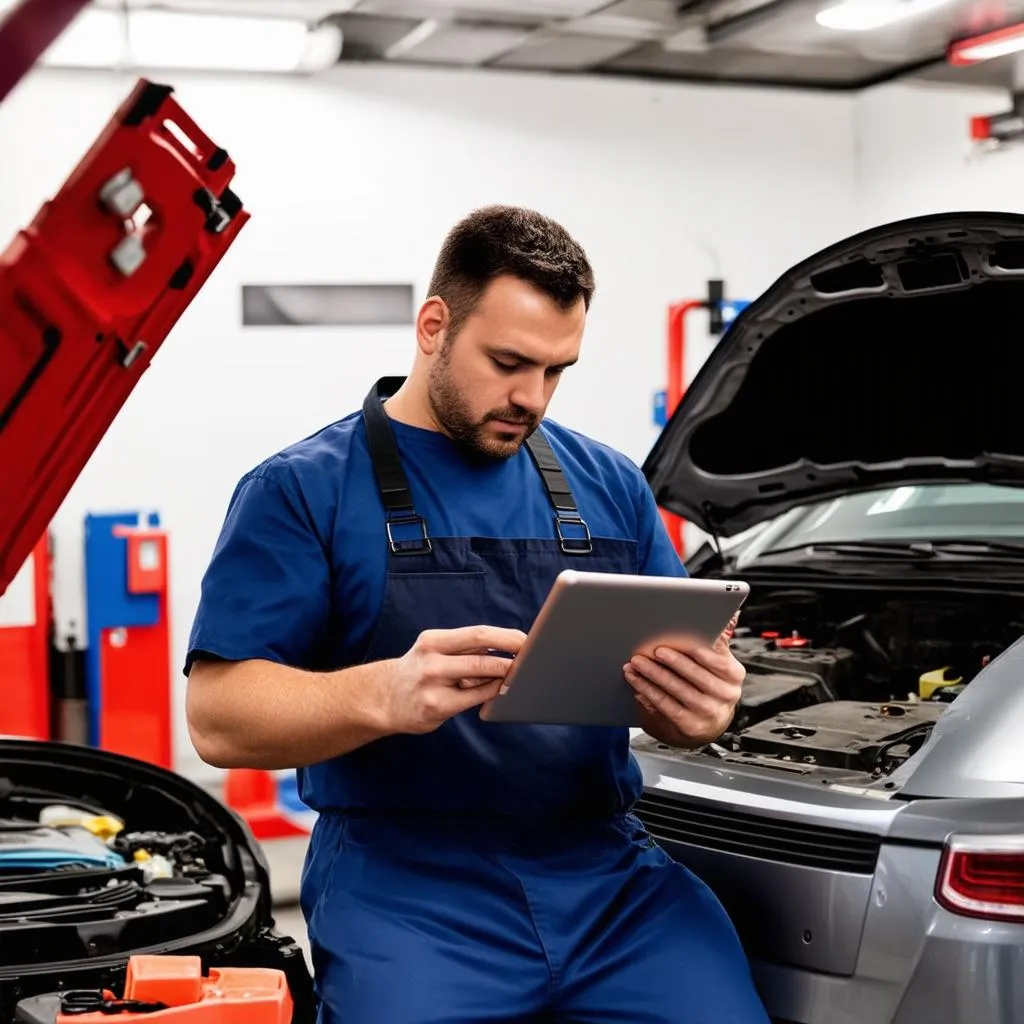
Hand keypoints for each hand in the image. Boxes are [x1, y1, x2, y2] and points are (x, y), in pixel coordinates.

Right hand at [383, 626, 526, 734]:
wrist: (383, 699)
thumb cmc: (419, 671)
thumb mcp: (435, 650)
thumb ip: (465, 649)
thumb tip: (507, 647)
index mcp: (433, 640)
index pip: (477, 634)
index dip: (506, 637)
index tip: (526, 640)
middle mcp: (431, 660)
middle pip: (482, 654)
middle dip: (511, 657)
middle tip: (531, 659)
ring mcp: (432, 685)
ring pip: (480, 676)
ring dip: (503, 675)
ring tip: (516, 674)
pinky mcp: (436, 708)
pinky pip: (474, 698)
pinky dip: (491, 692)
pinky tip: (498, 690)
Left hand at [623, 614, 743, 747]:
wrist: (707, 721)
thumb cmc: (709, 681)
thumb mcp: (718, 661)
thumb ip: (718, 639)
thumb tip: (731, 614)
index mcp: (733, 674)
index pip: (716, 660)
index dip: (694, 651)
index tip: (675, 640)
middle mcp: (726, 695)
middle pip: (695, 675)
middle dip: (670, 662)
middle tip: (650, 651)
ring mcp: (709, 712)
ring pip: (677, 690)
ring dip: (653, 676)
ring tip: (635, 664)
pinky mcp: (691, 725)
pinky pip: (667, 706)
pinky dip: (649, 693)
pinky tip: (637, 683)